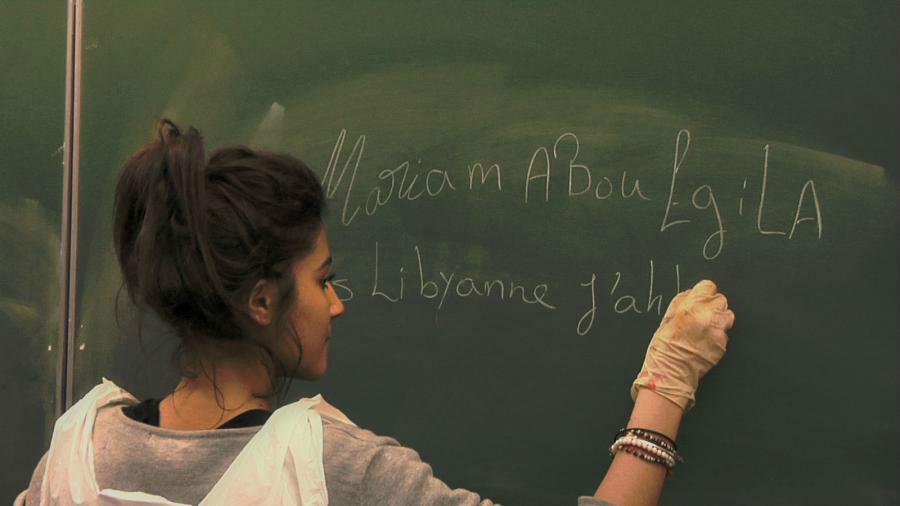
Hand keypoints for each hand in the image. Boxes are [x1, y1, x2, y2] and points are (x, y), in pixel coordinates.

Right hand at [631, 280, 734, 410]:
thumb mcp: (666, 319)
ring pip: (728, 315)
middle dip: (712, 306)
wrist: (670, 373)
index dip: (703, 293)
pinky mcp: (723, 344)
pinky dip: (718, 336)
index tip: (701, 299)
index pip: (708, 286)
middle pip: (721, 299)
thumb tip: (692, 294)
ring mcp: (716, 331)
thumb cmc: (663, 348)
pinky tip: (706, 342)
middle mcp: (706, 316)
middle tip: (702, 316)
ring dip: (719, 320)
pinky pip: (725, 334)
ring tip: (706, 329)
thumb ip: (681, 302)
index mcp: (689, 307)